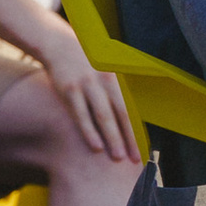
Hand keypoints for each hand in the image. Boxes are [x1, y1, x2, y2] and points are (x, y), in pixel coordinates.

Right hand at [38, 29, 140, 163]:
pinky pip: (81, 114)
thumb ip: (121, 90)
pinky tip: (96, 146)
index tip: (144, 149)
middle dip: (130, 138)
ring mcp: (88, 85)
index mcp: (119, 79)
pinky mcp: (69, 89)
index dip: (138, 130)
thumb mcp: (108, 70)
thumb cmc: (88, 64)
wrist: (61, 45)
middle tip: (136, 159)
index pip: (133, 109)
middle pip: (123, 114)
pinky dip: (89, 131)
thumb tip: (137, 113)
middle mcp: (107, 81)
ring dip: (112, 138)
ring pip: (103, 116)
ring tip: (118, 158)